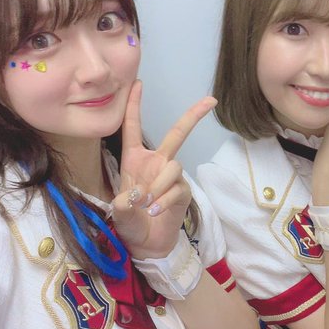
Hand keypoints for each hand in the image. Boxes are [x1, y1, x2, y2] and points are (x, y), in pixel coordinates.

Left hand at [110, 80, 216, 258]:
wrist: (146, 244)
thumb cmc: (130, 223)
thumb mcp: (118, 214)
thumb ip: (121, 206)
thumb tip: (131, 198)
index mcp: (136, 160)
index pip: (133, 128)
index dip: (133, 105)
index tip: (138, 83)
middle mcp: (156, 163)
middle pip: (177, 134)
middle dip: (193, 116)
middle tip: (210, 100)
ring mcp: (172, 176)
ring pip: (173, 166)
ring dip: (158, 185)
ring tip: (146, 204)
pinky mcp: (183, 192)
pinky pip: (177, 188)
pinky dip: (164, 200)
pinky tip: (155, 211)